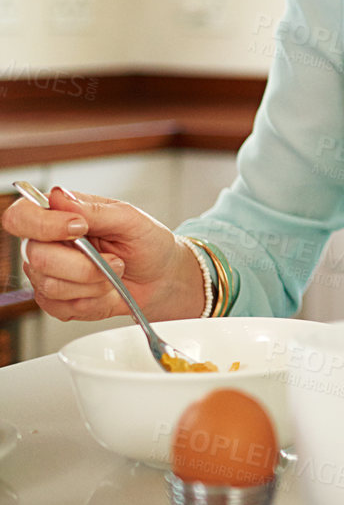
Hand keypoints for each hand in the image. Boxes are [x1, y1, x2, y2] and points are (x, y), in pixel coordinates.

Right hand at [2, 186, 203, 321]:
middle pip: (37, 257)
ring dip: (94, 284)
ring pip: (51, 286)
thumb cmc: (147, 243)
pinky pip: (61, 307)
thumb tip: (59, 197)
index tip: (80, 228)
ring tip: (114, 272)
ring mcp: (47, 274)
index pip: (21, 216)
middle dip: (84, 264)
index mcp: (59, 216)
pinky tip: (106, 291)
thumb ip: (94, 210)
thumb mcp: (130, 219)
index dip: (42, 225)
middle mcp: (47, 244)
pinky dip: (93, 301)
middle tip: (114, 260)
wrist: (161, 278)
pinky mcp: (54, 301)